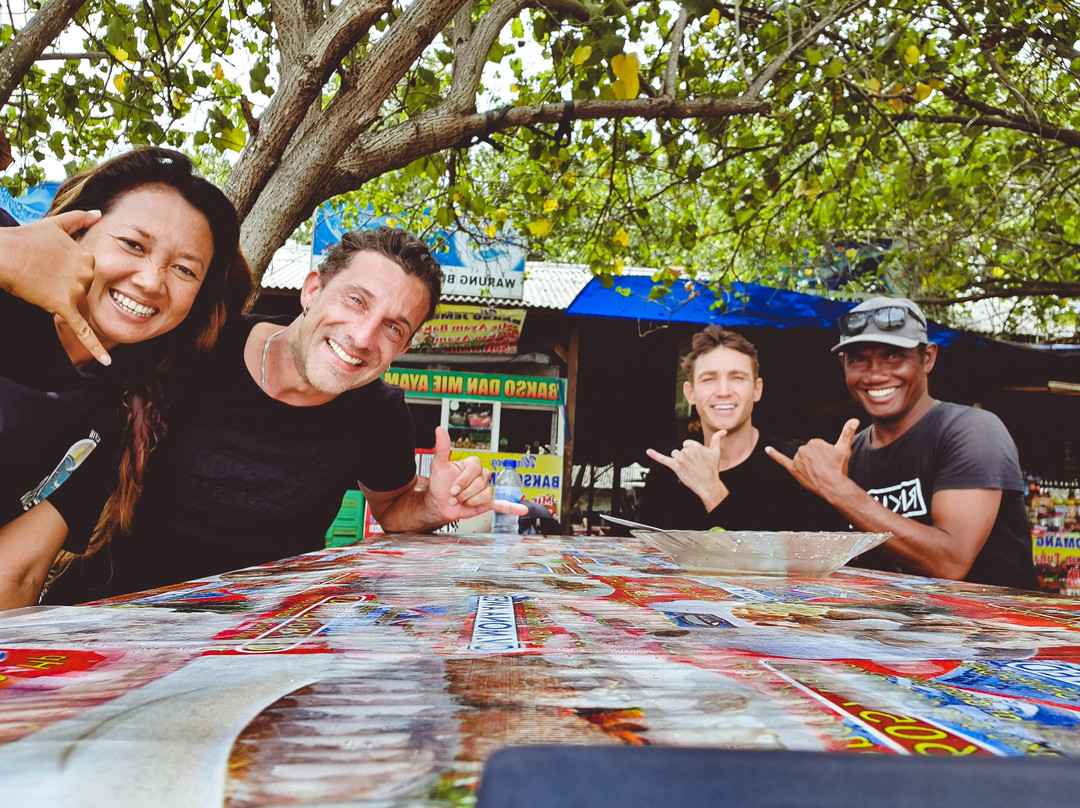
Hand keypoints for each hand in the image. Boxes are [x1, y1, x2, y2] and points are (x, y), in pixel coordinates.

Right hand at [0, 210, 109, 364]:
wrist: (4, 254)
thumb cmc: (27, 239)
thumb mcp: (56, 224)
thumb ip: (81, 219)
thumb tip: (100, 213)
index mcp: (89, 258)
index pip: (84, 276)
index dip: (65, 274)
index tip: (51, 266)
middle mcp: (87, 274)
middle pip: (80, 291)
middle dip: (62, 287)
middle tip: (42, 275)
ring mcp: (76, 290)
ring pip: (74, 306)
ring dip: (57, 299)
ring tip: (39, 284)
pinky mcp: (64, 306)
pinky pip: (82, 331)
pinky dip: (95, 348)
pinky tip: (107, 363)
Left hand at [426, 427, 528, 522]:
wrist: (439, 504)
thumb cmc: (439, 484)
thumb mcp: (439, 465)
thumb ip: (442, 448)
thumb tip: (440, 431)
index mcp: (472, 465)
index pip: (475, 469)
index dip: (463, 480)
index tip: (453, 488)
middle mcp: (481, 475)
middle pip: (480, 483)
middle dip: (465, 493)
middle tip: (455, 496)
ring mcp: (485, 488)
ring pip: (485, 494)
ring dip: (471, 501)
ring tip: (462, 501)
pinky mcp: (487, 502)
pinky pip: (502, 504)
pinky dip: (512, 507)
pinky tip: (521, 509)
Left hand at [646, 430, 728, 510]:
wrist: (708, 484)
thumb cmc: (711, 469)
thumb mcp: (715, 452)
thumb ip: (717, 439)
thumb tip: (722, 431)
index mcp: (695, 446)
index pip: (687, 443)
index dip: (691, 451)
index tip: (697, 458)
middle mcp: (687, 452)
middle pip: (680, 450)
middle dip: (686, 456)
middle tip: (694, 464)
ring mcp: (680, 459)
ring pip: (674, 454)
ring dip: (679, 460)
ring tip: (688, 467)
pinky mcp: (675, 467)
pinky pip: (663, 459)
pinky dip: (655, 455)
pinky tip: (648, 451)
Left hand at [766, 418, 859, 497]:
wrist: (833, 486)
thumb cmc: (839, 468)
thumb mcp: (844, 448)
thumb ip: (847, 432)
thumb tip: (854, 419)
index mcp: (814, 442)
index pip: (817, 445)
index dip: (825, 454)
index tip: (829, 460)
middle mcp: (804, 449)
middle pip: (809, 452)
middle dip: (816, 459)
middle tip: (825, 467)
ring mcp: (798, 460)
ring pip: (801, 459)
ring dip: (808, 464)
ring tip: (818, 472)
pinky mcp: (793, 469)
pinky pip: (781, 460)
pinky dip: (774, 454)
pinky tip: (767, 449)